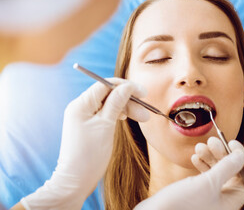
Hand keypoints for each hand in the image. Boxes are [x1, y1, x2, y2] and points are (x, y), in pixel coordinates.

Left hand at [21, 78, 148, 209]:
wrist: (76, 181)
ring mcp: (83, 117)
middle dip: (128, 100)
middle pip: (108, 95)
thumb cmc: (90, 155)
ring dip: (125, 108)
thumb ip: (116, 103)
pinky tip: (126, 118)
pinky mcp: (87, 125)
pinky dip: (117, 114)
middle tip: (145, 112)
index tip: (143, 92)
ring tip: (142, 118)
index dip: (125, 86)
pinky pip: (104, 114)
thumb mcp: (106, 125)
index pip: (105, 85)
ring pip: (108, 105)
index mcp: (81, 104)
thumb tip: (127, 87)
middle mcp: (80, 107)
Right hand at [134, 137, 243, 209]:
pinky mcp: (199, 193)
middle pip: (233, 173)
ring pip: (218, 172)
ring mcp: (211, 197)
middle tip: (212, 140)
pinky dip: (202, 164)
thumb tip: (241, 155)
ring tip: (199, 146)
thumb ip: (226, 168)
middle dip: (223, 154)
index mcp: (232, 203)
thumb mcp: (207, 183)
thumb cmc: (181, 204)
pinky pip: (206, 175)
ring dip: (210, 156)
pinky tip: (194, 157)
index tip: (233, 143)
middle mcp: (224, 201)